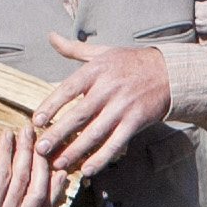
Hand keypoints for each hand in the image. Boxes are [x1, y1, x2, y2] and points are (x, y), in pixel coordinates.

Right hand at [0, 128, 68, 206]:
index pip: (3, 174)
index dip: (6, 151)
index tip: (8, 132)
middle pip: (23, 180)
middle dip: (26, 152)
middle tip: (27, 131)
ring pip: (39, 194)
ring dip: (42, 167)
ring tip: (41, 146)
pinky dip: (54, 191)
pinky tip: (59, 173)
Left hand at [34, 34, 172, 175]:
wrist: (169, 72)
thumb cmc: (131, 62)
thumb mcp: (102, 52)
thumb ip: (74, 49)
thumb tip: (51, 37)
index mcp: (96, 71)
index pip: (68, 89)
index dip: (51, 105)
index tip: (36, 121)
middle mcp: (108, 89)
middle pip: (79, 115)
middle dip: (58, 133)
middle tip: (40, 149)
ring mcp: (123, 107)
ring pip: (95, 133)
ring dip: (75, 150)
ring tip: (58, 163)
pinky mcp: (136, 121)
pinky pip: (116, 143)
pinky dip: (101, 158)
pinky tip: (87, 169)